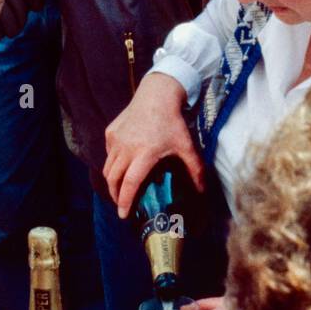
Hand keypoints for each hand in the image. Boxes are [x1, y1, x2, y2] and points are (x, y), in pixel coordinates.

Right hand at [104, 72, 203, 218]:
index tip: (123, 215)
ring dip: (112, 181)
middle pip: (113, 179)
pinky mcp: (111, 132)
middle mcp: (126, 148)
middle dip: (115, 196)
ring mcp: (116, 139)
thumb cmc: (172, 121)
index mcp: (144, 154)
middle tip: (122, 205)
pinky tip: (122, 165)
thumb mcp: (186, 146)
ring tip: (119, 189)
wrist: (157, 94)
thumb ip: (195, 169)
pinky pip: (108, 153)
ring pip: (108, 167)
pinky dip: (112, 163)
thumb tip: (203, 191)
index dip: (124, 202)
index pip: (129, 184)